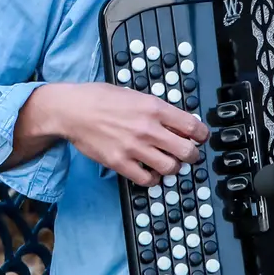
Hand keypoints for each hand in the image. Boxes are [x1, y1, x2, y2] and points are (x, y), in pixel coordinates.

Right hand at [22, 82, 207, 185]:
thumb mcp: (136, 95)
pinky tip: (152, 173)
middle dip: (192, 155)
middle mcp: (147, 129)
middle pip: (187, 151)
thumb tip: (178, 121)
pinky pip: (147, 180)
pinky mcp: (120, 163)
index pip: (193, 127)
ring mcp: (134, 148)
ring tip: (169, 163)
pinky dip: (154, 179)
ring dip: (173, 167)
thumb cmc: (100, 98)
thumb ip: (158, 109)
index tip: (201, 138)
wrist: (71, 110)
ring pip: (170, 167)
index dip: (202, 135)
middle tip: (188, 154)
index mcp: (154, 108)